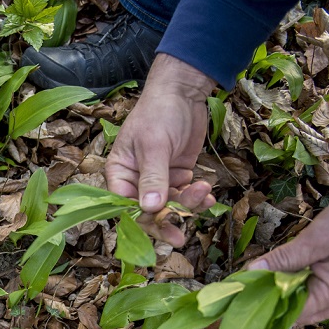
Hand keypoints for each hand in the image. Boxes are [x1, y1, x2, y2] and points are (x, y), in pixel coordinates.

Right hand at [105, 54, 217, 245]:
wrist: (185, 91)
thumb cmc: (159, 112)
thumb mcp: (154, 145)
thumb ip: (153, 178)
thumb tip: (150, 208)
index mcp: (120, 173)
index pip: (124, 204)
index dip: (139, 218)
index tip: (158, 226)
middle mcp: (136, 180)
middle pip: (147, 211)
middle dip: (166, 221)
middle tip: (180, 238)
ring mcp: (159, 179)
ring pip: (170, 205)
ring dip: (187, 204)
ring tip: (203, 194)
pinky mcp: (178, 175)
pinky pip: (185, 195)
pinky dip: (197, 198)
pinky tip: (208, 194)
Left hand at [247, 192, 328, 324]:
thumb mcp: (320, 237)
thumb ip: (287, 257)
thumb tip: (253, 271)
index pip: (285, 314)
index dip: (257, 309)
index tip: (232, 303)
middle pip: (290, 313)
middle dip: (263, 304)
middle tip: (236, 293)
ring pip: (299, 302)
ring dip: (277, 294)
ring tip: (251, 283)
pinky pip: (309, 292)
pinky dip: (291, 285)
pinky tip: (276, 274)